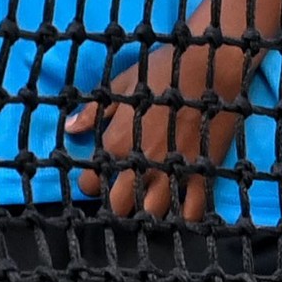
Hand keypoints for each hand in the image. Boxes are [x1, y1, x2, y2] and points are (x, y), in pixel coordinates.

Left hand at [67, 33, 256, 218]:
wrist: (211, 66)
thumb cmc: (163, 70)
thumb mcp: (123, 83)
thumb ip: (94, 111)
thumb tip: (70, 128)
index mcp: (119, 141)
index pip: (91, 183)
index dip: (91, 182)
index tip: (98, 176)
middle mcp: (142, 164)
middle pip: (118, 207)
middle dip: (117, 202)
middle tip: (124, 189)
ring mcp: (173, 172)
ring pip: (152, 215)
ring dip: (147, 210)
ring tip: (149, 197)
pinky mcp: (201, 173)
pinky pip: (191, 212)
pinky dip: (184, 216)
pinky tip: (179, 206)